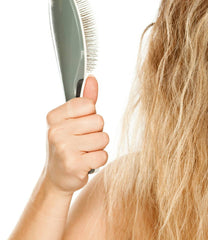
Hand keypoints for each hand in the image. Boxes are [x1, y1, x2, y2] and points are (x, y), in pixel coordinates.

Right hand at [43, 75, 108, 194]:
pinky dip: (98, 160)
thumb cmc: (67, 145)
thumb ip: (85, 100)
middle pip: (99, 121)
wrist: (58, 177)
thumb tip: (92, 79)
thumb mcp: (72, 120)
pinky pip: (103, 155)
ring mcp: (64, 149)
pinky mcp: (74, 165)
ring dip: (98, 147)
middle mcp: (56, 131)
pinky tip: (86, 162)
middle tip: (83, 141)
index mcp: (54, 117)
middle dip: (96, 132)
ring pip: (103, 138)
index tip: (80, 124)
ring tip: (84, 151)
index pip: (88, 104)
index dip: (90, 115)